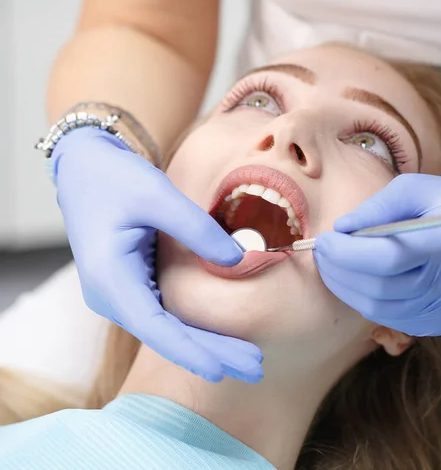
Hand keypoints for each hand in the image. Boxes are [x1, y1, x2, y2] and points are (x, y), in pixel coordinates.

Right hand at [52, 128, 262, 381]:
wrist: (85, 169)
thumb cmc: (114, 179)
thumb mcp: (157, 195)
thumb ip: (197, 229)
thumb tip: (238, 258)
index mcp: (109, 278)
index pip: (154, 326)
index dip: (189, 350)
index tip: (221, 370)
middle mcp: (111, 295)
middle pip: (166, 335)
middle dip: (211, 354)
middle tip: (255, 368)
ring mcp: (120, 294)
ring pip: (167, 329)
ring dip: (207, 344)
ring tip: (248, 358)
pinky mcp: (130, 287)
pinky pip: (164, 315)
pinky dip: (193, 327)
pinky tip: (221, 336)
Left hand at [313, 173, 440, 335]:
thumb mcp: (417, 188)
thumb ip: (378, 207)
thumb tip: (341, 229)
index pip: (390, 257)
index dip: (348, 252)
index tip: (324, 240)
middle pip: (380, 288)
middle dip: (340, 271)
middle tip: (322, 253)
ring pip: (381, 309)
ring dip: (346, 288)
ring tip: (333, 266)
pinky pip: (391, 318)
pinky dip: (366, 300)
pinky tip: (360, 280)